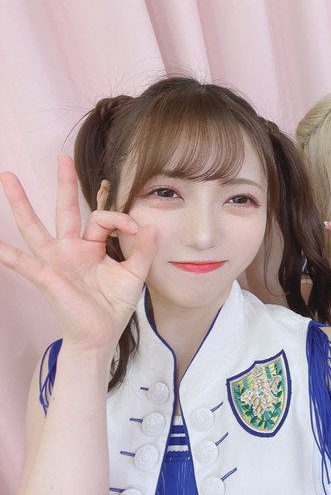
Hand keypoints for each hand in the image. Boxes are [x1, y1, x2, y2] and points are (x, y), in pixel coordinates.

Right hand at [0, 156, 155, 354]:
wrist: (100, 336)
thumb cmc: (113, 305)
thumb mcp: (135, 275)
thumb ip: (143, 250)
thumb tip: (152, 224)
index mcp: (92, 246)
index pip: (103, 219)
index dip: (121, 218)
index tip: (137, 227)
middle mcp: (71, 249)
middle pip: (65, 210)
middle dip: (64, 184)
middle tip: (62, 158)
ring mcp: (56, 261)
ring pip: (36, 227)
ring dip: (22, 204)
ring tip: (7, 178)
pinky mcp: (48, 277)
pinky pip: (24, 264)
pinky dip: (8, 254)